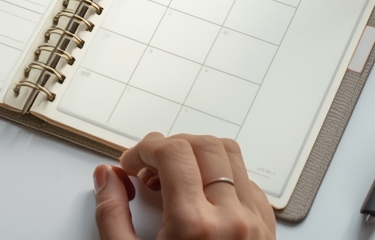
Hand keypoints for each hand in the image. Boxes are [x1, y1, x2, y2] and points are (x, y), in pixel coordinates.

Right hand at [94, 132, 276, 239]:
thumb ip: (111, 218)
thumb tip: (106, 178)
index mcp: (194, 226)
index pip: (172, 152)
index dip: (145, 149)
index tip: (132, 164)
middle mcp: (231, 219)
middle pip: (203, 145)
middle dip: (171, 147)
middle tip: (150, 167)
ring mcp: (255, 223)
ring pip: (231, 154)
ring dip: (199, 155)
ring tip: (176, 178)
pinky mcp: (268, 230)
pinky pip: (249, 181)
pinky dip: (223, 176)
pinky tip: (201, 196)